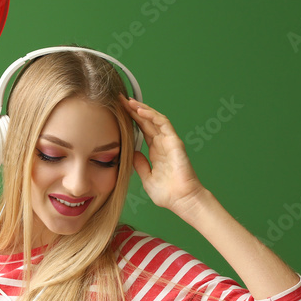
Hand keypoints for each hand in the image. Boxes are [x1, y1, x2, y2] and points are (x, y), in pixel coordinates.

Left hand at [119, 94, 205, 214]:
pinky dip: (152, 116)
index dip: (132, 120)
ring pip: (155, 119)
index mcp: (156, 152)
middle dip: (134, 110)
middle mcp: (163, 144)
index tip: (119, 111)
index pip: (142, 130)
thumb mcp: (147, 178)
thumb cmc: (168, 194)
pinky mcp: (175, 142)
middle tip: (120, 100)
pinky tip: (140, 111)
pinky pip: (163, 124)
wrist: (182, 200)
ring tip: (128, 101)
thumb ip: (140, 164)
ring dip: (142, 109)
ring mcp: (169, 142)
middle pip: (147, 122)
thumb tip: (132, 153)